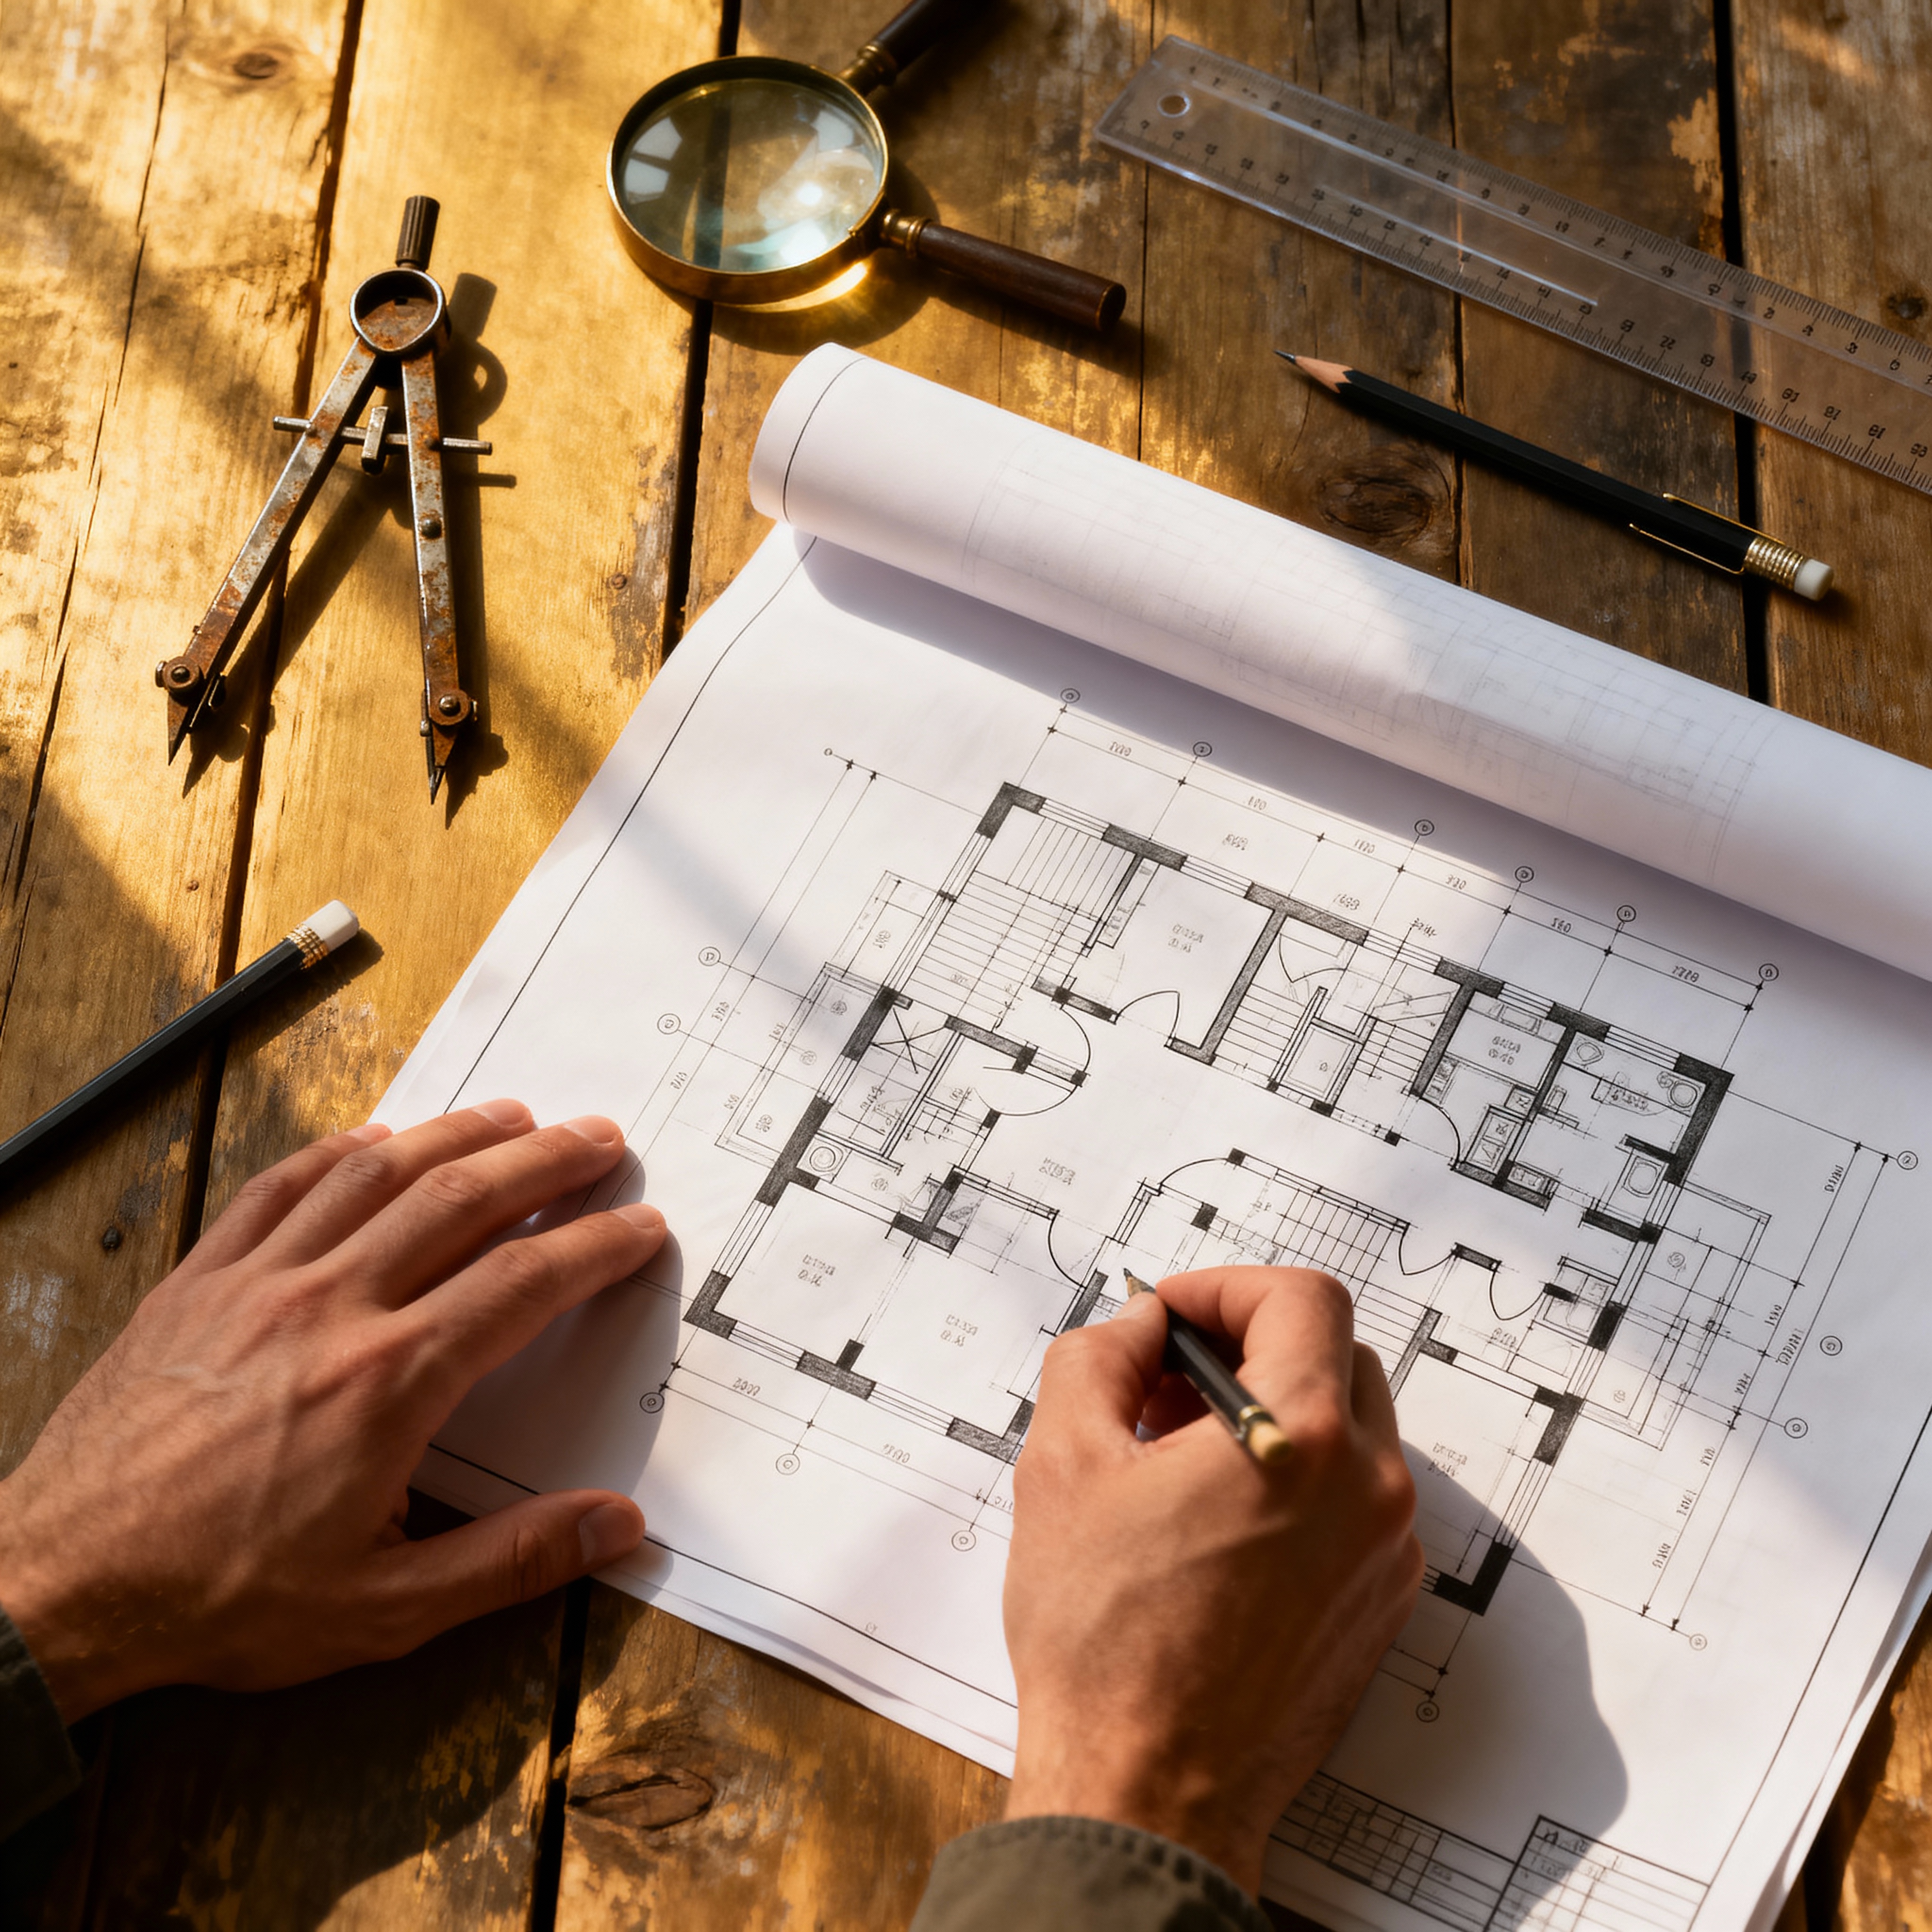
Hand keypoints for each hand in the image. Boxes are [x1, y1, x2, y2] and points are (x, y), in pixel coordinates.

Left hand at [0, 1101, 664, 1722]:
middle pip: (462, 1200)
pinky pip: (279, 1188)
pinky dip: (337, 1151)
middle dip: (546, 1160)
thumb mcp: (383, 1611)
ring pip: (376, 1174)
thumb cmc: (220, 1600)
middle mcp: (330, 1310)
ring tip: (512, 1115)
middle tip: (599, 1137)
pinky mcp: (199, 1283)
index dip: (594, 1247)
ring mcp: (258, 1285)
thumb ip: (510, 1562)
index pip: (522, 1284)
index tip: (638, 1226)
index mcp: (389, 1384)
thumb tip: (616, 1526)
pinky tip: (375, 1138)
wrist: (61, 1585)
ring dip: (455, 1134)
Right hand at [1002, 1267, 1421, 1894]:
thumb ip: (1099, 1357)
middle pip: (1332, 1355)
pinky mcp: (1379, 1604)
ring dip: (1269, 1413)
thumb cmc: (1105, 1639)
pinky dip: (1294, 1481)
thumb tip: (1137, 1323)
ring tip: (1176, 1458)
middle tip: (1164, 1380)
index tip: (1169, 1313)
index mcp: (1305, 1437)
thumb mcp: (1063, 1461)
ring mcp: (1385, 1552)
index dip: (1225, 1287)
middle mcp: (1370, 1488)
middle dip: (1247, 1346)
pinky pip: (1352, 1502)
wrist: (1148, 1786)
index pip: (1300, 1299)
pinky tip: (1212, 1520)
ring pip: (1346, 1430)